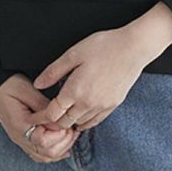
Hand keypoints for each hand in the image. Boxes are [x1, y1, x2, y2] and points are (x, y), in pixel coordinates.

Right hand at [0, 75, 78, 163]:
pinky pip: (42, 155)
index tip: (66, 121)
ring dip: (62, 147)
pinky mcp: (26, 141)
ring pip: (46, 157)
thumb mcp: (27, 90)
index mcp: (19, 125)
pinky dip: (56, 152)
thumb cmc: (9, 86)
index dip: (59, 134)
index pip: (43, 141)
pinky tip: (64, 143)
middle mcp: (20, 138)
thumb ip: (43, 106)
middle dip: (65, 142)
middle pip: (47, 153)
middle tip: (71, 127)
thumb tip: (59, 120)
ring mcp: (22, 141)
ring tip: (70, 133)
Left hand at [25, 7, 171, 131]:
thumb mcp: (73, 54)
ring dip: (70, 121)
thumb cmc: (104, 46)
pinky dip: (85, 121)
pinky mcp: (113, 105)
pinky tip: (81, 115)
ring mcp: (102, 106)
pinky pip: (95, 121)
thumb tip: (37, 84)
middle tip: (49, 114)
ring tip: (64, 114)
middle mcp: (88, 103)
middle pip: (64, 123)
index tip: (37, 114)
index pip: (52, 114)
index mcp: (74, 90)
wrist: (134, 48)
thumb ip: (53, 71)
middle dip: (54, 121)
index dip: (42, 117)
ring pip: (79, 124)